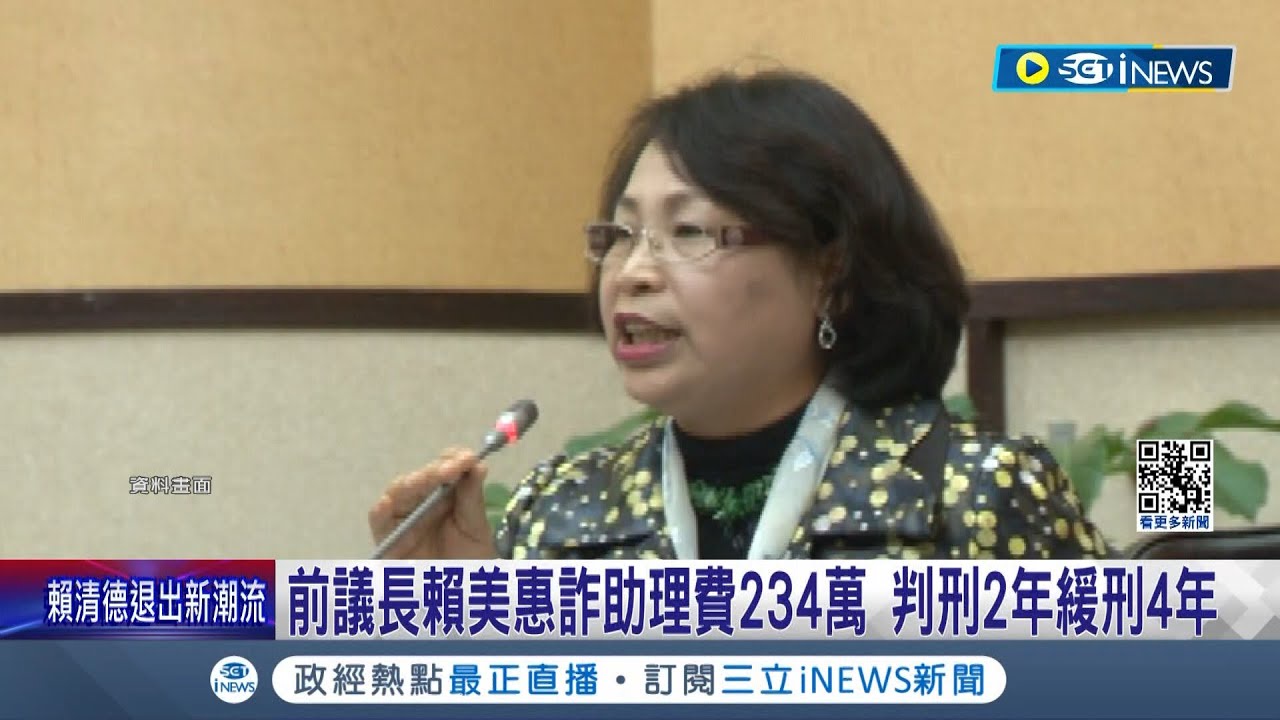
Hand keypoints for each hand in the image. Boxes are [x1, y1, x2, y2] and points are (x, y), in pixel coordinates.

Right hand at [369, 447, 497, 558]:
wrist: (456, 599)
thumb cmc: (468, 565)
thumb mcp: (476, 532)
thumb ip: (473, 501)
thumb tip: (478, 464)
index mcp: (446, 497)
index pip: (446, 468)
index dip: (455, 458)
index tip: (468, 459)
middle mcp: (422, 503)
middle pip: (421, 478)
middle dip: (435, 471)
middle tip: (450, 470)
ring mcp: (403, 519)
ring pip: (398, 493)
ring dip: (412, 484)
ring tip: (427, 481)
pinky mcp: (387, 539)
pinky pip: (379, 520)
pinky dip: (381, 511)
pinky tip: (388, 504)